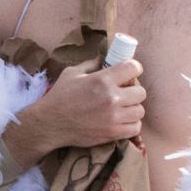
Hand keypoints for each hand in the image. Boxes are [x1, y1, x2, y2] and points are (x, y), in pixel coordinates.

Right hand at [27, 60, 145, 152]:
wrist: (50, 123)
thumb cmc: (59, 96)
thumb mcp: (72, 73)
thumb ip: (91, 64)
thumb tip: (104, 57)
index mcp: (102, 79)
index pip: (134, 68)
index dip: (134, 69)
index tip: (129, 73)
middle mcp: (111, 98)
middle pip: (141, 92)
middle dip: (134, 91)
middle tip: (124, 93)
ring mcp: (113, 117)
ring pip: (140, 111)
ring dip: (133, 109)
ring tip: (123, 109)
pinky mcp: (112, 133)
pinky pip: (135, 128)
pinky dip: (132, 125)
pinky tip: (122, 121)